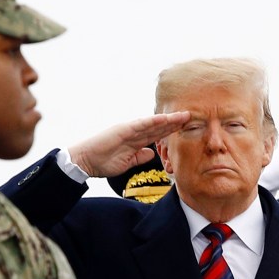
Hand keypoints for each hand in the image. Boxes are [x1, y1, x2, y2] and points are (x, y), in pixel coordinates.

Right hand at [68, 111, 189, 176]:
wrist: (86, 161)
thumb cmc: (103, 162)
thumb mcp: (127, 162)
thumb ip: (139, 157)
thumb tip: (152, 154)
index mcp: (136, 140)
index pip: (158, 134)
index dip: (172, 130)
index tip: (187, 128)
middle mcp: (134, 132)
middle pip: (159, 126)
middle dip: (175, 122)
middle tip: (192, 116)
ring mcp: (129, 130)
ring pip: (153, 124)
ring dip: (168, 120)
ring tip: (184, 115)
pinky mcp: (122, 130)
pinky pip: (140, 125)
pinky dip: (152, 121)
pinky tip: (164, 119)